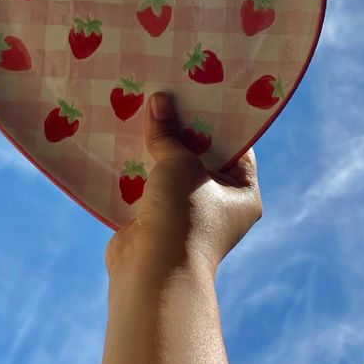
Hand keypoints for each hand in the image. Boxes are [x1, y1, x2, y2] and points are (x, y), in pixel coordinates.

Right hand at [106, 91, 262, 277]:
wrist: (151, 273)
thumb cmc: (183, 215)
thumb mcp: (180, 164)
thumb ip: (168, 133)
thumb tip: (159, 101)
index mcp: (242, 193)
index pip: (237, 147)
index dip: (220, 119)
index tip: (202, 90)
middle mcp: (218, 205)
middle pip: (200, 156)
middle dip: (182, 130)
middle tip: (167, 94)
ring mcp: (185, 214)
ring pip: (170, 170)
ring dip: (156, 148)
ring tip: (141, 109)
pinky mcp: (155, 220)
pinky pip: (147, 186)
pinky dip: (136, 168)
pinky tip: (121, 139)